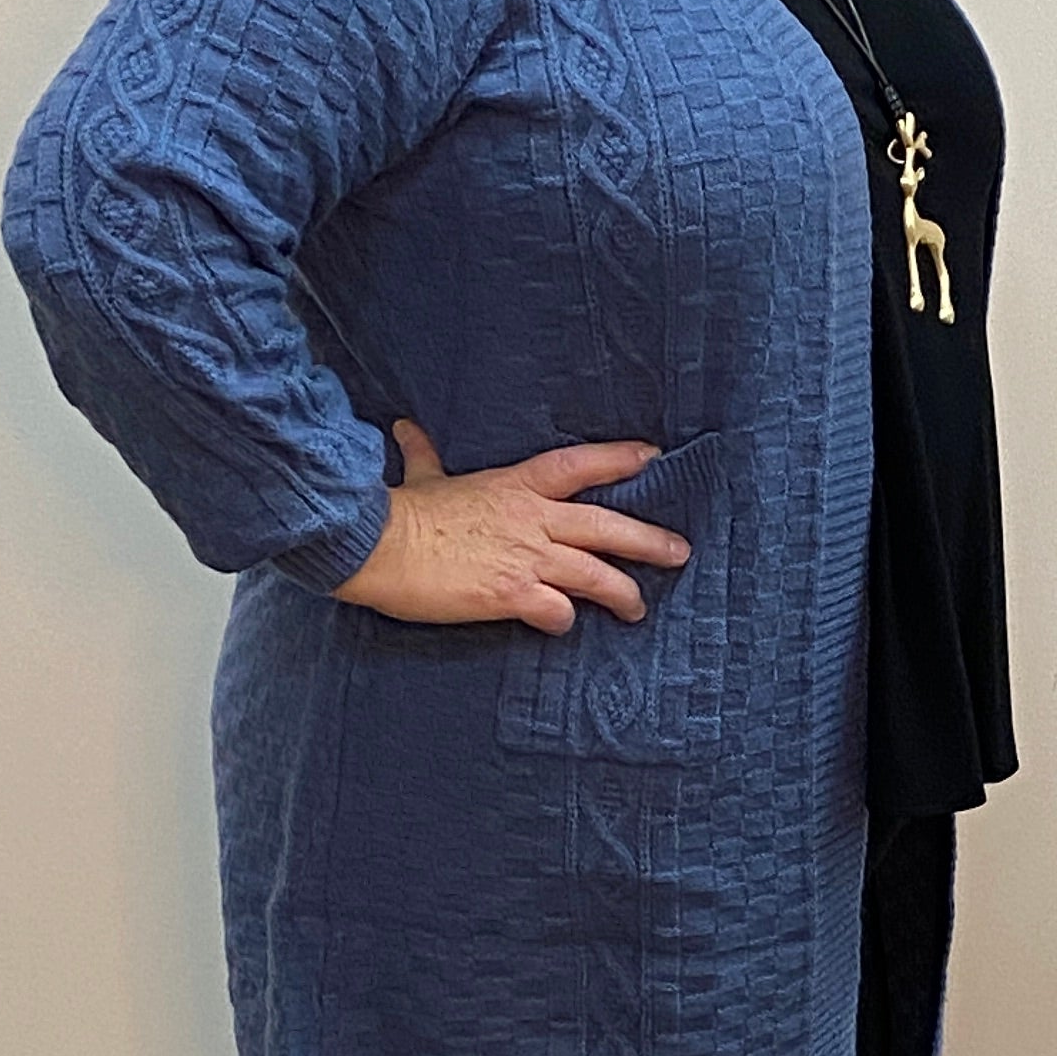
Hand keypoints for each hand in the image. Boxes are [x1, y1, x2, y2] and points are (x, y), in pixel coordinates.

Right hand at [336, 419, 689, 635]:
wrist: (377, 545)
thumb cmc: (402, 514)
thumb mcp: (421, 479)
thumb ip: (424, 456)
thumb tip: (406, 429)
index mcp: (516, 486)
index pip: (580, 465)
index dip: (619, 459)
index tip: (653, 456)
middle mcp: (532, 519)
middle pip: (606, 526)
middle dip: (648, 540)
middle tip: (679, 552)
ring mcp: (526, 557)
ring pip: (594, 574)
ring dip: (622, 593)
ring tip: (637, 609)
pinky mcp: (511, 594)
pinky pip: (557, 610)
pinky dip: (564, 620)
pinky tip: (561, 625)